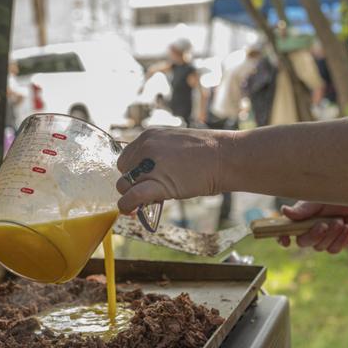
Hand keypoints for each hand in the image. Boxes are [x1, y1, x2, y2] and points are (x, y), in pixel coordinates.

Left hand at [115, 128, 232, 212]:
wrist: (224, 157)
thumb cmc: (208, 152)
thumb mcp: (176, 143)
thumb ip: (159, 154)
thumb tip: (150, 173)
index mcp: (149, 135)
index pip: (127, 156)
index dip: (132, 171)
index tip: (141, 180)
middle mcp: (145, 147)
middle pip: (124, 171)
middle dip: (132, 182)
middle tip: (148, 190)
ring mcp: (149, 164)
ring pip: (124, 185)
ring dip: (131, 195)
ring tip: (145, 201)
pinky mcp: (157, 182)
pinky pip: (132, 197)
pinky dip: (127, 206)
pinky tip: (131, 212)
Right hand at [279, 201, 347, 253]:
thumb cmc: (336, 198)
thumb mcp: (318, 202)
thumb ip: (303, 209)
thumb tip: (284, 211)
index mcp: (299, 219)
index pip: (284, 232)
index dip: (282, 237)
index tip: (286, 240)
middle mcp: (308, 231)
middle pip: (302, 243)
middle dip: (313, 235)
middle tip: (323, 224)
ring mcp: (321, 239)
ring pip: (319, 247)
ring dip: (330, 235)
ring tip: (340, 221)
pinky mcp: (334, 244)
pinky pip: (332, 249)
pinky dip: (340, 239)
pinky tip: (346, 227)